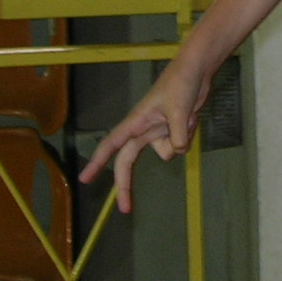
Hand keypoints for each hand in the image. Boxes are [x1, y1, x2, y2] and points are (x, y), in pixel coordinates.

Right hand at [78, 54, 212, 213]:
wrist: (197, 71)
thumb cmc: (180, 83)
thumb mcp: (179, 109)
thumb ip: (176, 135)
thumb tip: (176, 152)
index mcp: (136, 122)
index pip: (112, 145)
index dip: (97, 162)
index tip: (84, 179)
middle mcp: (144, 129)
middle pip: (129, 161)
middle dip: (127, 185)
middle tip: (126, 210)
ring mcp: (158, 131)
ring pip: (167, 152)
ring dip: (180, 137)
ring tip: (187, 114)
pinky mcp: (172, 130)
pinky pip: (180, 144)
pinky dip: (189, 131)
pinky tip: (192, 114)